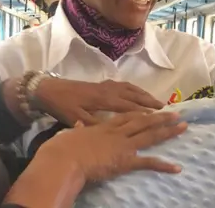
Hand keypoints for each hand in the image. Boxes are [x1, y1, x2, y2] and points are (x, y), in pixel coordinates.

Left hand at [34, 78, 164, 124]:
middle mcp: (108, 90)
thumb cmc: (63, 106)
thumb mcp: (77, 119)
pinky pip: (124, 85)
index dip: (144, 111)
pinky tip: (137, 92)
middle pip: (134, 95)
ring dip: (144, 94)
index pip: (129, 106)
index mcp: (104, 100)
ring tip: (156, 101)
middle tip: (165, 108)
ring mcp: (106, 85)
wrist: (49, 89)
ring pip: (130, 88)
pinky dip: (134, 89)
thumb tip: (112, 131)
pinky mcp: (101, 84)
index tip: (158, 116)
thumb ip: (96, 125)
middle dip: (150, 101)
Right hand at [39, 111, 187, 181]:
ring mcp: (123, 145)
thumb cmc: (62, 148)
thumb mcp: (70, 133)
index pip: (126, 116)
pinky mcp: (125, 160)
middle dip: (161, 117)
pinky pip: (148, 163)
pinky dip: (163, 165)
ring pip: (150, 135)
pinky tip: (176, 168)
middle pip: (143, 121)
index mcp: (104, 126)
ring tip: (183, 127)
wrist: (64, 158)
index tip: (151, 110)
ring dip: (168, 131)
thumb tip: (77, 124)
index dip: (140, 113)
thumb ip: (78, 128)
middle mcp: (117, 132)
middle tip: (176, 114)